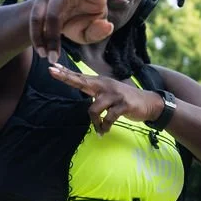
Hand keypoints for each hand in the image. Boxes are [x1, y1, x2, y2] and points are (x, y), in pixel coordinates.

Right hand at [29, 0, 112, 61]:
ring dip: (50, 36)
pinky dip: (39, 37)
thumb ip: (98, 32)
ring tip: (50, 56)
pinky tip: (42, 51)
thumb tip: (107, 25)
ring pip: (50, 14)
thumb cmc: (80, 26)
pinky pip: (36, 20)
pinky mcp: (39, 1)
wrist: (56, 28)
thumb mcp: (89, 34)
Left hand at [48, 63, 164, 133]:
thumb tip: (80, 87)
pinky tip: (105, 132)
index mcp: (101, 83)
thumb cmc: (125, 100)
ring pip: (94, 109)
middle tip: (51, 72)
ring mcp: (115, 95)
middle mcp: (106, 86)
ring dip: (95, 123)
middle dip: (66, 78)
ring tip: (99, 130)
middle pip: (82, 82)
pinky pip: (108, 118)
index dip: (66, 73)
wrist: (149, 103)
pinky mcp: (123, 105)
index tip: (51, 68)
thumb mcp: (109, 93)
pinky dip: (104, 127)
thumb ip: (95, 91)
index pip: (80, 77)